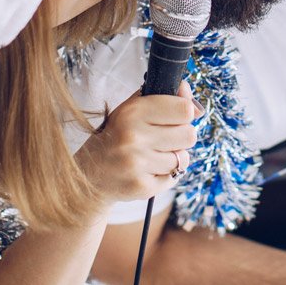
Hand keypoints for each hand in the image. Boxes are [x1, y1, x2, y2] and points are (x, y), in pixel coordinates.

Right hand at [75, 82, 197, 203]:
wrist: (88, 173)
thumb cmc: (116, 135)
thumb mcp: (132, 108)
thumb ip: (164, 97)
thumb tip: (197, 106)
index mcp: (132, 112)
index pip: (185, 109)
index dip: (183, 113)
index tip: (173, 117)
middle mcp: (134, 137)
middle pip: (189, 135)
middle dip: (181, 137)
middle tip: (163, 139)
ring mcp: (137, 164)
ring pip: (183, 158)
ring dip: (172, 157)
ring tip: (152, 155)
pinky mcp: (141, 187)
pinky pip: (174, 178)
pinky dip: (165, 175)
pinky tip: (147, 170)